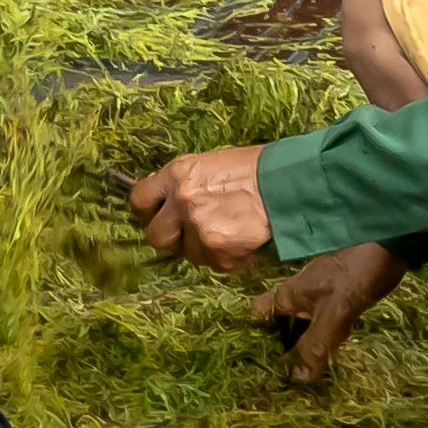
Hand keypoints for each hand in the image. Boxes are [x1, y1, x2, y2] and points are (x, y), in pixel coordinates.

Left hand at [129, 142, 285, 268]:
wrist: (288, 185)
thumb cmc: (252, 169)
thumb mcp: (208, 164)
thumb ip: (182, 183)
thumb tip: (164, 201)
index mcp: (176, 175)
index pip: (138, 201)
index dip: (147, 212)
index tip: (157, 216)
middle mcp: (182, 203)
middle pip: (156, 236)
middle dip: (171, 237)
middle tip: (190, 231)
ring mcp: (200, 231)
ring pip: (188, 254)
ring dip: (202, 247)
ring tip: (227, 230)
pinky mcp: (220, 255)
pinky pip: (213, 263)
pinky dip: (226, 256)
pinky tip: (241, 238)